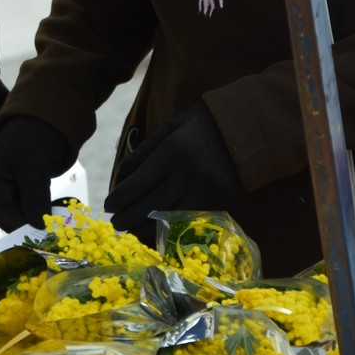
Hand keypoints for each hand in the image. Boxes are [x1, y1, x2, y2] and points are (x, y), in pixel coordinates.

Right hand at [0, 117, 76, 231]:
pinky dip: (42, 211)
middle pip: (8, 214)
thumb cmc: (35, 139)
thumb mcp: (35, 170)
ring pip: (21, 211)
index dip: (17, 228)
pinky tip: (55, 216)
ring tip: (54, 228)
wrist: (48, 117)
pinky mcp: (25, 184)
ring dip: (37, 219)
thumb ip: (34, 200)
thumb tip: (37, 229)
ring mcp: (11, 184)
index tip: (38, 239)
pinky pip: (31, 204)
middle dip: (27, 226)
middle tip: (49, 237)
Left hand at [104, 103, 242, 238]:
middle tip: (114, 224)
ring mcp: (202, 192)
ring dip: (145, 225)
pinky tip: (157, 229)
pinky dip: (170, 226)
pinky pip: (188, 220)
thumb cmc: (202, 125)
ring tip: (129, 229)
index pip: (138, 183)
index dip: (120, 198)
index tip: (108, 205)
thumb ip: (145, 151)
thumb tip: (123, 172)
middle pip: (149, 204)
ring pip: (168, 216)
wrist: (246, 132)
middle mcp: (184, 176)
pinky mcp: (218, 203)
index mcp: (170, 154)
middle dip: (128, 216)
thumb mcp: (170, 128)